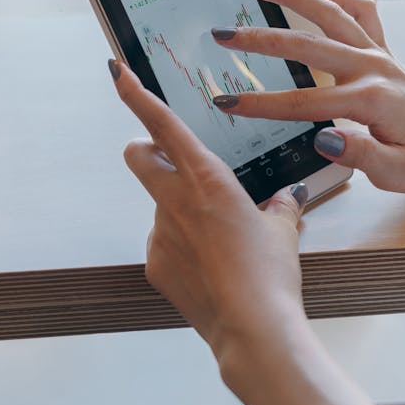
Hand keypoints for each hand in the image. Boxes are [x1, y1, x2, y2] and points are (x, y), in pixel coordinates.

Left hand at [109, 58, 308, 368]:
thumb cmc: (270, 277)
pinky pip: (163, 241)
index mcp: (207, 179)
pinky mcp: (155, 264)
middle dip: (146, 149)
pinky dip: (181, 244)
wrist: (253, 332)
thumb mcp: (284, 229)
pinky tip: (210, 266)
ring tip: (220, 242)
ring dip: (180, 208)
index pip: (162, 125)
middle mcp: (176, 201)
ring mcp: (159, 234)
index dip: (136, 95)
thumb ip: (281, 204)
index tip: (118, 73)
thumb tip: (287, 197)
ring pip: (159, 204)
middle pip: (139, 155)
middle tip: (169, 159)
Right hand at [211, 0, 404, 197]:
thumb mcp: (397, 174)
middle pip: (306, 44)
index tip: (228, 102)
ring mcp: (377, 53)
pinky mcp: (383, 50)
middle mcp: (371, 67)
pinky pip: (361, 12)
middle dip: (260, 37)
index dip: (261, 103)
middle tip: (223, 33)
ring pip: (330, 13)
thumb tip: (322, 137)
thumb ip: (359, 155)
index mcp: (369, 100)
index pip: (303, 103)